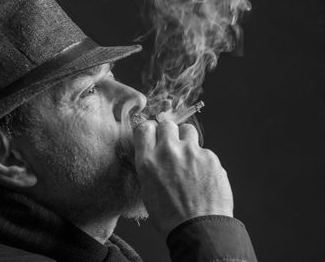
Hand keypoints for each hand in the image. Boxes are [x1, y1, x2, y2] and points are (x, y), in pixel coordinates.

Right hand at [134, 120, 233, 236]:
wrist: (198, 229)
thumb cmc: (170, 216)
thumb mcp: (147, 190)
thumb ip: (149, 166)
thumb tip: (153, 154)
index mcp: (148, 161)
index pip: (144, 128)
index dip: (149, 130)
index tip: (153, 135)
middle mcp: (168, 151)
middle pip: (167, 125)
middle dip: (168, 133)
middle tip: (172, 146)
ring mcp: (191, 152)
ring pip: (188, 131)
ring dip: (186, 140)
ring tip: (188, 157)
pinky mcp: (210, 157)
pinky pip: (204, 150)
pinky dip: (202, 159)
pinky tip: (203, 176)